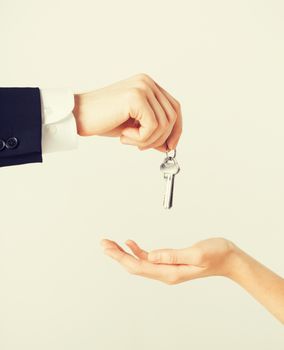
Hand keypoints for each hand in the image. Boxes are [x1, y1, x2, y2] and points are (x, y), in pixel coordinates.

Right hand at [73, 74, 181, 151]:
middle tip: (141, 146)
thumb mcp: (134, 126)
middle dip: (160, 138)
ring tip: (128, 139)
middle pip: (172, 116)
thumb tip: (168, 145)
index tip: (169, 146)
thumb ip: (152, 131)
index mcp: (148, 86)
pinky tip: (124, 136)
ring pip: (163, 124)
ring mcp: (142, 87)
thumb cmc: (103, 119)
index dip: (176, 129)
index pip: (174, 108)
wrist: (78, 115)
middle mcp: (147, 83)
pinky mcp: (136, 97)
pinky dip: (140, 138)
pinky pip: (152, 126)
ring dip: (147, 140)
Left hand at [101, 238, 235, 284]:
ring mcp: (167, 269)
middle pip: (135, 266)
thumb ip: (173, 255)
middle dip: (117, 255)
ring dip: (124, 254)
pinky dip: (137, 251)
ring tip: (111, 244)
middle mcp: (166, 273)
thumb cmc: (217, 254)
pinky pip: (149, 259)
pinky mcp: (170, 263)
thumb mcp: (196, 252)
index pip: (138, 266)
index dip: (121, 257)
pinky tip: (131, 244)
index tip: (108, 247)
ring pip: (139, 263)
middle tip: (103, 243)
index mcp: (170, 272)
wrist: (229, 259)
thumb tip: (151, 256)